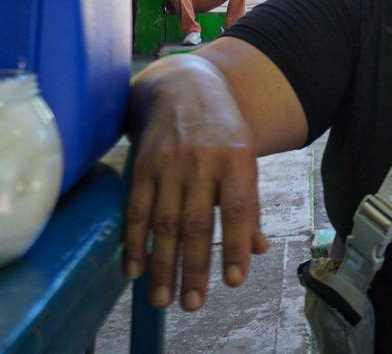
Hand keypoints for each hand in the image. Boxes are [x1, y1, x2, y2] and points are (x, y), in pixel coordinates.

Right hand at [123, 82, 268, 310]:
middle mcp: (203, 161)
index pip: (239, 208)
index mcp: (237, 158)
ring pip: (164, 222)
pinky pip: (136, 210)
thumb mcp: (245, 158)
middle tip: (192, 305)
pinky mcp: (142, 165)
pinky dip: (133, 242)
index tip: (232, 281)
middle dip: (194, 268)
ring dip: (162, 265)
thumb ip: (249, 204)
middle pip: (197, 222)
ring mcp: (169, 163)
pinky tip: (134, 270)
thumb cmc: (222, 130)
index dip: (235, 246)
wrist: (183, 86)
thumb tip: (258, 249)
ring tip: (163, 299)